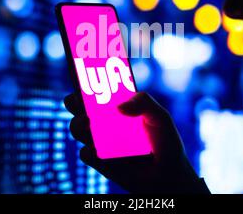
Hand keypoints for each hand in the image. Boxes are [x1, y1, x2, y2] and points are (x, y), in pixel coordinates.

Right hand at [64, 92, 209, 193]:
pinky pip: (86, 154)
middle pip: (79, 106)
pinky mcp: (99, 161)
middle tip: (77, 97)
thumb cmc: (164, 141)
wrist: (168, 175)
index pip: (97, 88)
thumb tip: (119, 107)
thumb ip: (145, 103)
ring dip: (79, 124)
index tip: (81, 69)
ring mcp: (100, 140)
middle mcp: (104, 120)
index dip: (86, 78)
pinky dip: (89, 150)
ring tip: (89, 123)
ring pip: (78, 128)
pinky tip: (97, 150)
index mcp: (116, 105)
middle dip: (74, 100)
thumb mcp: (160, 116)